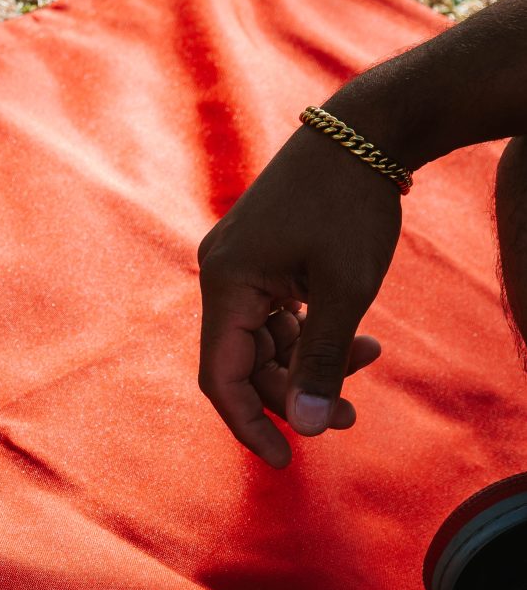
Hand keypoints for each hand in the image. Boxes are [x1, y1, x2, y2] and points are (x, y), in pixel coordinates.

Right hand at [197, 123, 395, 466]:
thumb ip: (321, 360)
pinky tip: (358, 339)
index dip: (249, 424)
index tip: (284, 460)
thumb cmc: (353, 204)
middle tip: (349, 414)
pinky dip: (312, 334)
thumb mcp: (345, 290)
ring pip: (266, 341)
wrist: (367, 128)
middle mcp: (222, 274)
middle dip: (297, 392)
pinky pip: (277, 315)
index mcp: (227, 283)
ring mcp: (241, 264)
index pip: (223, 377)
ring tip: (367, 361)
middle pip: (247, 363)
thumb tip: (307, 427)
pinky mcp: (264, 256)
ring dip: (311, 363)